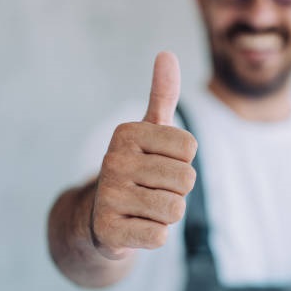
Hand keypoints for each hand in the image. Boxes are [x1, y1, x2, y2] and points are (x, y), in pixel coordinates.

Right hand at [92, 52, 197, 259]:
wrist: (100, 217)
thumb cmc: (137, 169)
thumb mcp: (149, 132)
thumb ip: (162, 95)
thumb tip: (166, 53)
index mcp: (127, 133)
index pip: (190, 147)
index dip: (182, 161)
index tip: (159, 163)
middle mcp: (113, 160)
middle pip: (186, 179)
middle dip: (177, 189)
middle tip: (152, 189)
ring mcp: (108, 196)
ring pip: (175, 209)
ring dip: (166, 214)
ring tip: (144, 207)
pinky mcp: (108, 231)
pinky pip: (159, 236)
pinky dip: (154, 235)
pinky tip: (134, 227)